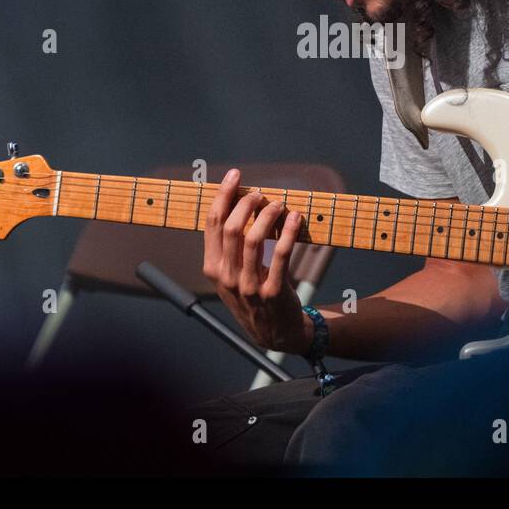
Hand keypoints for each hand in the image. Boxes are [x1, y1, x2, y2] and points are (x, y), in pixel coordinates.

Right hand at [202, 168, 310, 353]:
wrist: (274, 332)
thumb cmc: (253, 296)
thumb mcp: (231, 275)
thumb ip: (229, 246)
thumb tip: (238, 202)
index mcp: (213, 268)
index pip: (212, 224)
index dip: (222, 196)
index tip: (234, 176)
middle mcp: (227, 277)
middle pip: (232, 228)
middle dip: (246, 202)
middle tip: (260, 193)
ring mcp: (249, 286)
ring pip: (254, 239)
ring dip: (268, 215)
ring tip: (278, 204)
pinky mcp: (273, 291)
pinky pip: (281, 254)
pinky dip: (289, 232)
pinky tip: (295, 218)